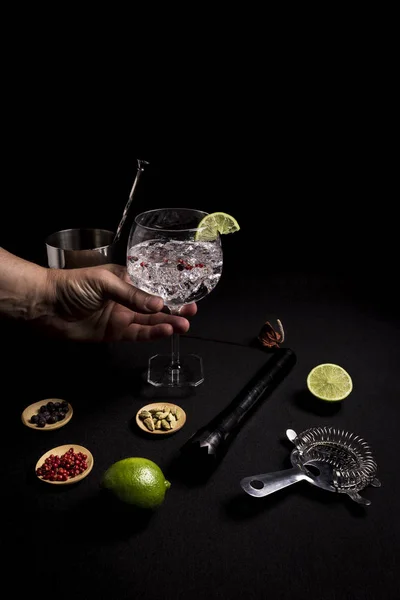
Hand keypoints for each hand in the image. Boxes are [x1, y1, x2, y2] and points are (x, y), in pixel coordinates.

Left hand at [42, 264, 196, 341]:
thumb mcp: (105, 282)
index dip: (169, 292)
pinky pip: (137, 334)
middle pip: (154, 306)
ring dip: (166, 323)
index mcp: (124, 280)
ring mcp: (120, 317)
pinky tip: (165, 331)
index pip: (152, 286)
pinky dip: (151, 334)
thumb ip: (132, 294)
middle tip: (191, 313)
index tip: (187, 296)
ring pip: (149, 322)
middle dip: (174, 310)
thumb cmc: (72, 285)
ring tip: (183, 325)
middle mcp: (125, 299)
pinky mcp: (113, 333)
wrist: (45, 305)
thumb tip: (158, 303)